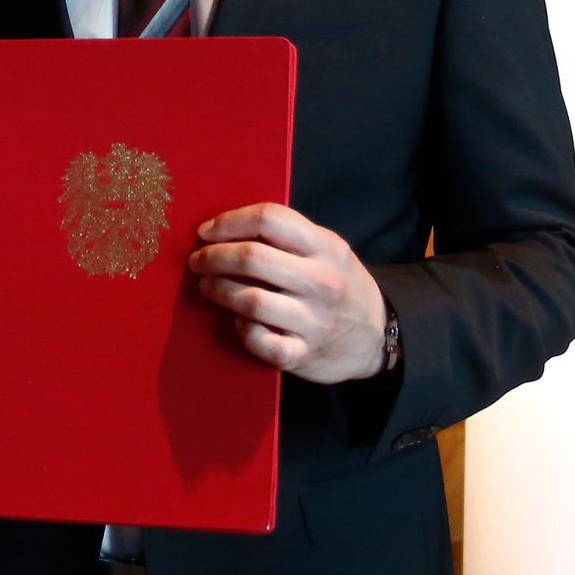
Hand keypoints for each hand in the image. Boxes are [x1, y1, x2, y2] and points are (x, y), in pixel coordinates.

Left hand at [187, 203, 387, 383]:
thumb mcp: (326, 249)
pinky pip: (262, 343)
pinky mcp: (304, 355)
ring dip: (218, 290)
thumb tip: (224, 228)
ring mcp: (315, 321)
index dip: (229, 221)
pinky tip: (238, 321)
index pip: (270, 219)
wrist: (377, 336)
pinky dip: (243, 331)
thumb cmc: (338, 282)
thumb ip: (287, 236)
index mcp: (326, 247)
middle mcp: (322, 282)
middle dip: (214, 257)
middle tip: (197, 260)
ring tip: (207, 286)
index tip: (206, 231)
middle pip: (253, 258)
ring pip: (251, 301)